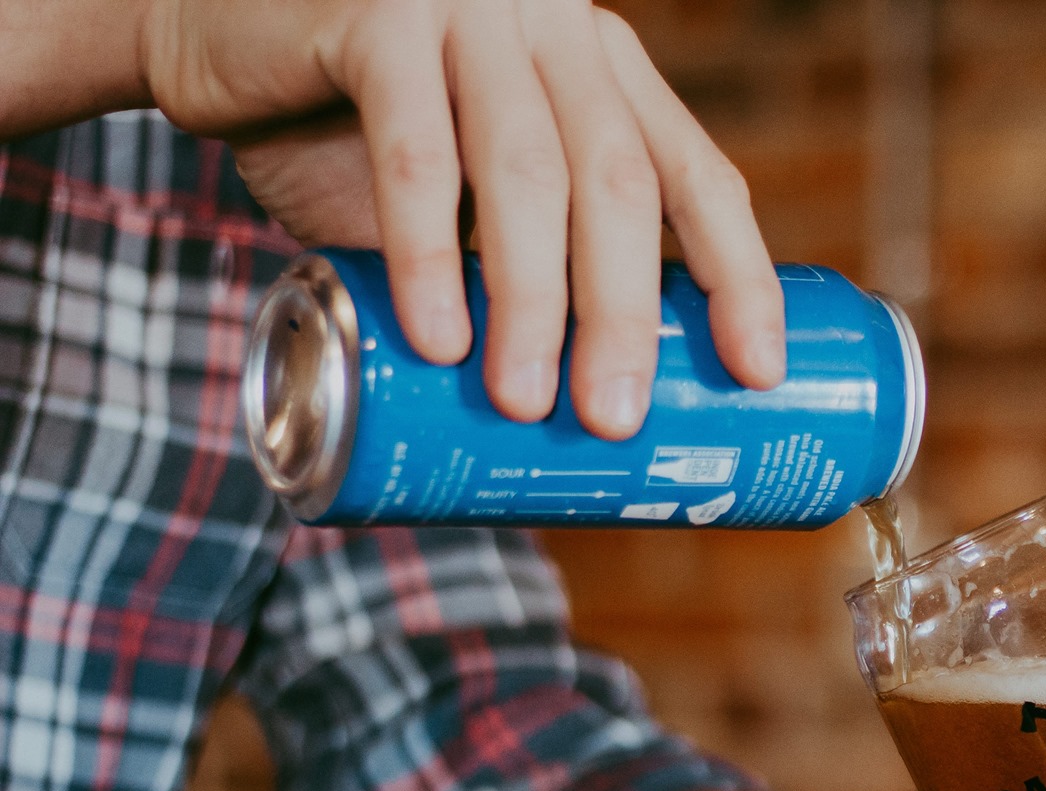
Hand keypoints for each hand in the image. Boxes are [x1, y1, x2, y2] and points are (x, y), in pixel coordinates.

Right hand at [142, 0, 785, 434]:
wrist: (215, 31)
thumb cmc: (364, 132)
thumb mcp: (476, 192)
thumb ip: (533, 264)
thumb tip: (598, 422)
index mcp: (609, 79)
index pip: (701, 179)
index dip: (742, 277)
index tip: (757, 375)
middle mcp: (558, 35)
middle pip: (623, 184)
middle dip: (627, 312)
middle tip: (614, 419)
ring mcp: (471, 16)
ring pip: (529, 172)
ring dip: (534, 299)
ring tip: (527, 401)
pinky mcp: (376, 21)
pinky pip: (415, 153)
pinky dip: (429, 252)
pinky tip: (440, 337)